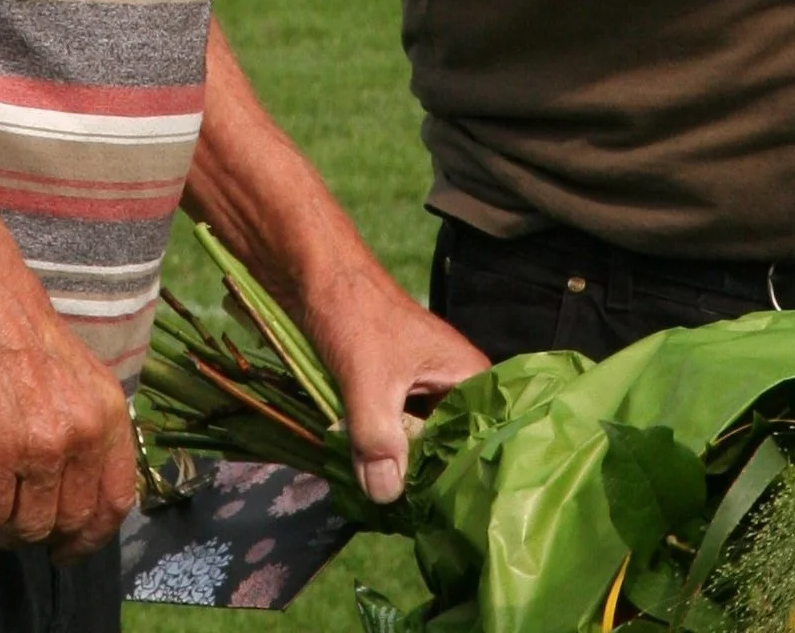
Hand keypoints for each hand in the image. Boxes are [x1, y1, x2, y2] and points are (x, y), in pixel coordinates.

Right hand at [0, 148, 137, 559]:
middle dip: (33, 532)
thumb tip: (72, 498)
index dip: (89, 535)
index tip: (63, 545)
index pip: (117, 501)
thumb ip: (82, 431)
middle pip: (69, 523)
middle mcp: (86, 431)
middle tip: (2, 516)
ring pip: (28, 527)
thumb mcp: (72, 378)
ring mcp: (44, 444)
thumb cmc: (11, 331)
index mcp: (109, 411)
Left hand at [301, 261, 488, 505]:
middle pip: (451, 449)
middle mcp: (451, 386)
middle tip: (415, 521)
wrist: (309, 273)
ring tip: (392, 512)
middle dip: (430, 481)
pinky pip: (392, 437)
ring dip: (399, 471)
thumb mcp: (369, 380)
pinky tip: (368, 484)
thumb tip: (387, 496)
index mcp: (468, 375)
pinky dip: (379, 456)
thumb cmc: (353, 313)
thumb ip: (380, 440)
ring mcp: (418, 392)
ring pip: (418, 446)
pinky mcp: (388, 395)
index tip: (452, 515)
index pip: (485, 441)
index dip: (469, 478)